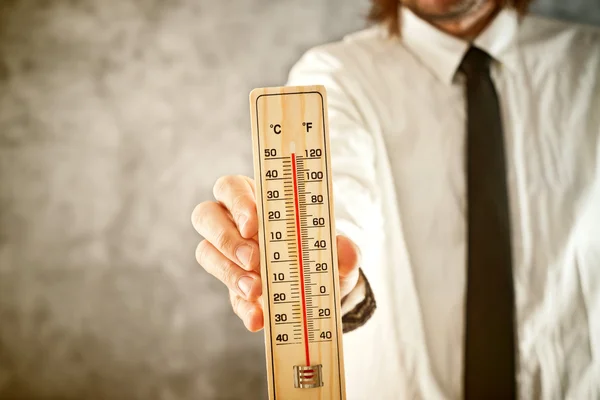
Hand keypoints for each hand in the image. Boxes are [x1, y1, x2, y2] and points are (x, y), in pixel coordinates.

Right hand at [191, 175, 360, 331]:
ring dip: (229, 272)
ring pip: (206, 253)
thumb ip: (345, 249)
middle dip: (227, 238)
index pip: (230, 188)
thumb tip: (346, 250)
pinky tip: (258, 317)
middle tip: (253, 259)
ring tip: (255, 290)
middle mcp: (233, 223)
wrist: (322, 288)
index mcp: (254, 199)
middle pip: (206, 216)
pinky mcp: (234, 288)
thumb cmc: (321, 252)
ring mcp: (229, 256)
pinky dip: (243, 308)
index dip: (236, 201)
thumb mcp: (338, 250)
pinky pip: (229, 297)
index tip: (253, 223)